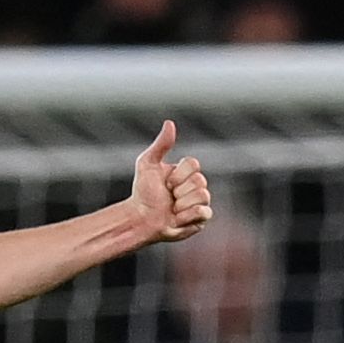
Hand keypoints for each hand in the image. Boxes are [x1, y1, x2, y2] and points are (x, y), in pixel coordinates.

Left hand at [128, 121, 213, 243]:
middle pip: (200, 181)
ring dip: (181, 204)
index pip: (194, 164)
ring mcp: (200, 202)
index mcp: (186, 171)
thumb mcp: (147, 164)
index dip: (178, 175)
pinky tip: (176, 219)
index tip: (166, 182)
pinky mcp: (201, 219)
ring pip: (203, 196)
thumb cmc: (142, 192)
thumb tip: (170, 123)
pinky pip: (203, 212)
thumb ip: (161, 145)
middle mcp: (196, 185)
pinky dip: (186, 216)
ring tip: (172, 208)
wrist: (140, 218)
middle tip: (168, 197)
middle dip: (179, 190)